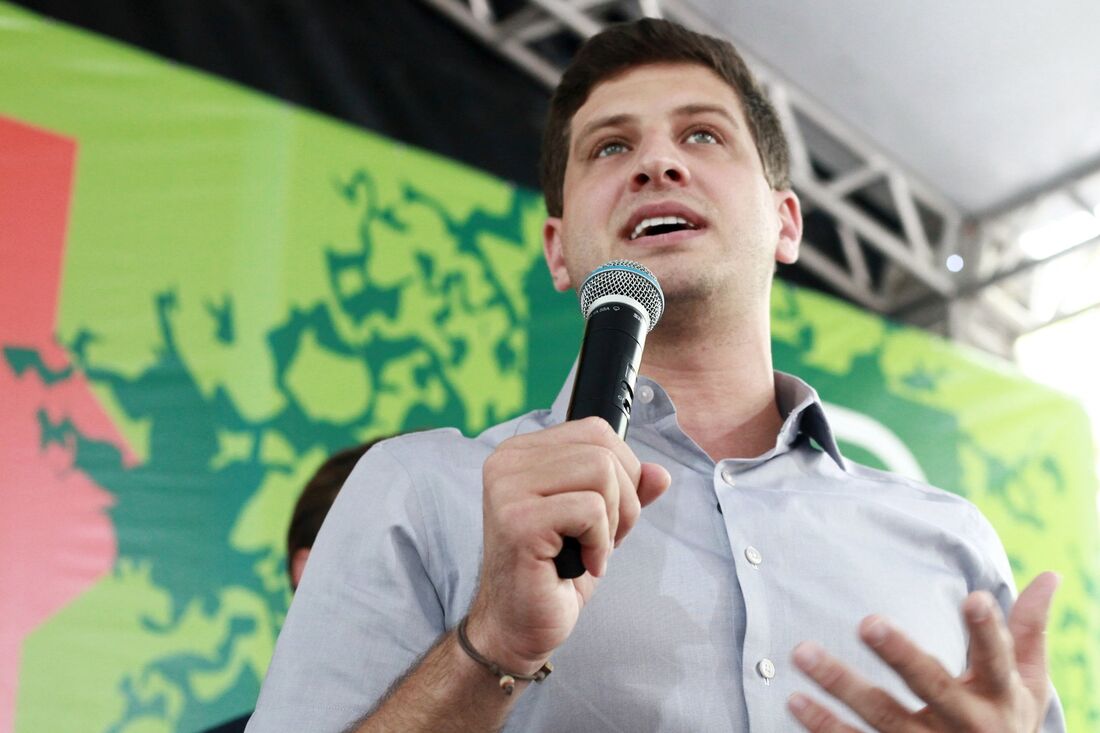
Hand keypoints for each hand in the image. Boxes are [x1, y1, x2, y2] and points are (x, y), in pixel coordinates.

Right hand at [465, 417, 670, 675]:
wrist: (516, 626)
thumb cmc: (552, 573)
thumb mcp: (598, 524)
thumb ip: (626, 491)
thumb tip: (660, 474)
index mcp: (521, 452)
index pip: (596, 430)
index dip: (623, 472)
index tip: (609, 514)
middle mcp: (507, 462)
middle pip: (603, 449)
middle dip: (624, 499)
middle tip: (605, 539)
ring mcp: (508, 490)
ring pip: (600, 472)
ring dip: (612, 521)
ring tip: (593, 550)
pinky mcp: (518, 522)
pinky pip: (590, 509)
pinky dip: (600, 542)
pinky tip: (584, 564)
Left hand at [788, 572, 1059, 731]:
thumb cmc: (1007, 721)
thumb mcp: (1027, 684)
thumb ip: (1028, 631)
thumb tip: (1051, 575)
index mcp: (1000, 697)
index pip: (996, 659)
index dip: (987, 631)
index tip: (974, 596)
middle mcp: (964, 725)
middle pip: (932, 687)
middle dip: (901, 654)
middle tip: (867, 621)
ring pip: (883, 717)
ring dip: (841, 685)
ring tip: (803, 652)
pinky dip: (825, 726)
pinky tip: (795, 701)